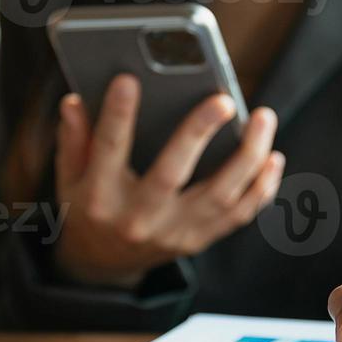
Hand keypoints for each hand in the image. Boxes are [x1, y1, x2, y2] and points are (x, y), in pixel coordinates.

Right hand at [52, 74, 284, 288]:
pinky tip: (272, 157)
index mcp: (100, 198)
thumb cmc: (89, 207)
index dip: (117, 114)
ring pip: (220, 196)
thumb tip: (74, 101)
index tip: (129, 79)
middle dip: (197, 134)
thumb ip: (74, 140)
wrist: (104, 263)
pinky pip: (238, 215)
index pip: (108, 150)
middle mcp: (138, 218)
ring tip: (263, 117)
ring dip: (247, 157)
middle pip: (172, 174)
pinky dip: (261, 188)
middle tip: (222, 100)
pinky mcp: (198, 240)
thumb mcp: (70, 177)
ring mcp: (173, 233)